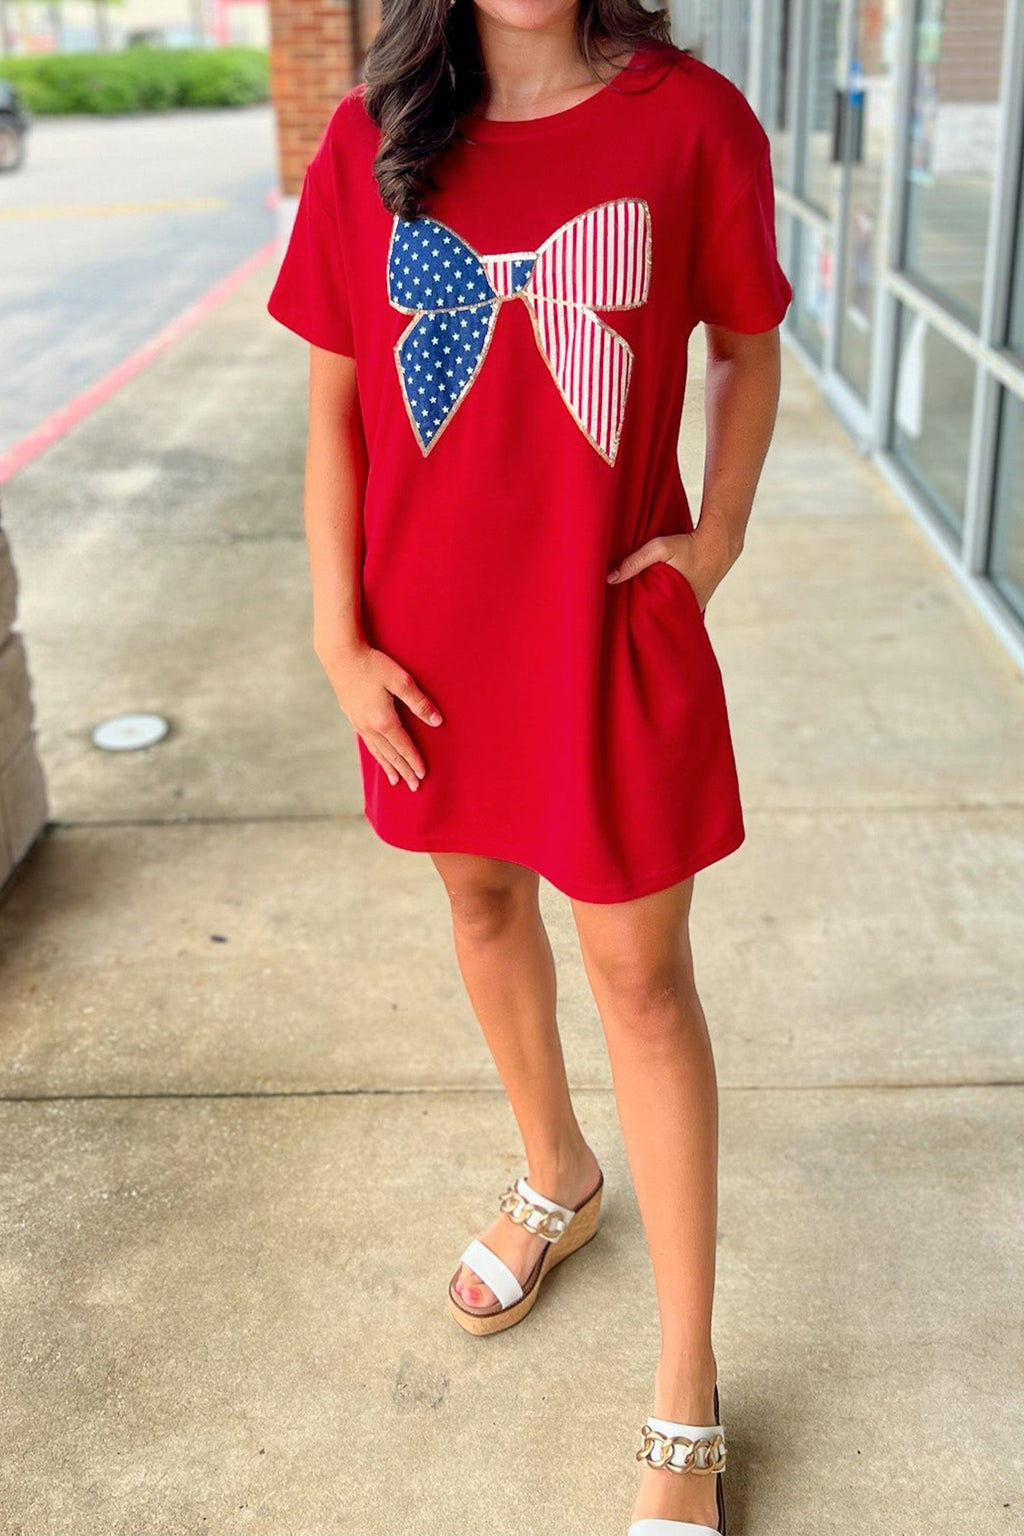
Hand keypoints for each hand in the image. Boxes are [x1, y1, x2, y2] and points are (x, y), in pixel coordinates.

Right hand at [317, 639, 442, 789]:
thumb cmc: (373, 664)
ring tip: (395, 780)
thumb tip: (437, 721)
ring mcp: (358, 722)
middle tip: (414, 787)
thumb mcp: (401, 681)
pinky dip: (375, 754)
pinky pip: (366, 742)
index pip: (404, 747)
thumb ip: (419, 702)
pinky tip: (377, 755)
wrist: (340, 655)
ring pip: (376, 751)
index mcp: (384, 720)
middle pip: (390, 755)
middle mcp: (370, 726)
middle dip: (403, 771)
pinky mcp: (351, 716)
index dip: (414, 762)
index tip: (423, 775)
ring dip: (388, 766)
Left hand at [606, 518, 739, 612]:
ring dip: (654, 613)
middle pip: (657, 621)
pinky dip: (665, 607)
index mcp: (674, 605)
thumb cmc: (688, 546)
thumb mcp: (659, 549)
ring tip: (636, 611)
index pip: (650, 622)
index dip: (635, 622)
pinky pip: (675, 610)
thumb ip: (634, 562)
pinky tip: (653, 601)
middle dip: (643, 620)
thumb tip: (610, 578)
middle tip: (623, 618)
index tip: (619, 621)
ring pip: (666, 616)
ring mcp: (692, 610)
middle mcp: (685, 612)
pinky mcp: (695, 604)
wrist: (719, 543)